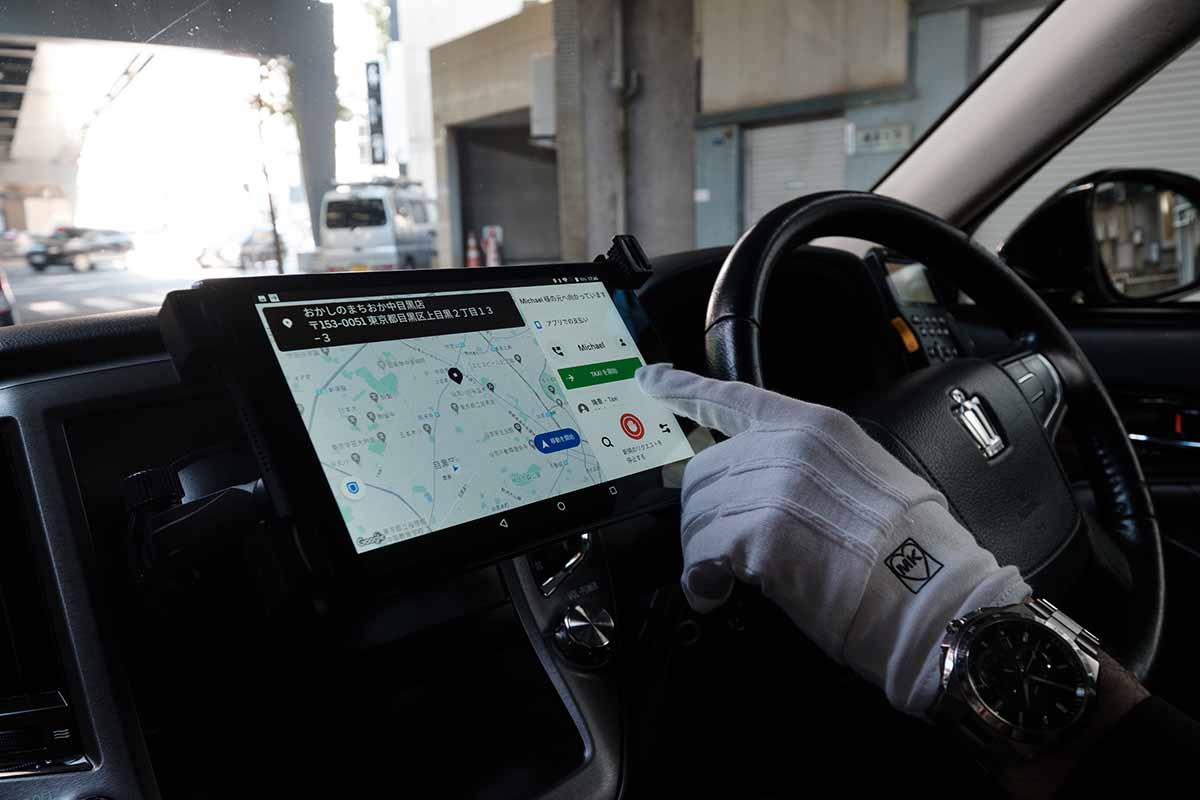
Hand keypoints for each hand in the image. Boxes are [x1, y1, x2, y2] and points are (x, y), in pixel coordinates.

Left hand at [637, 364, 1029, 714]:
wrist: (933, 595)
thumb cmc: (913, 551)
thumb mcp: (864, 475)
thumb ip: (806, 467)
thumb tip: (764, 490)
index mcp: (814, 425)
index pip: (733, 398)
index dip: (683, 389)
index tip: (650, 380)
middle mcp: (787, 445)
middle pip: (704, 471)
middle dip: (702, 515)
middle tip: (716, 552)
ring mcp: (772, 485)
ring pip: (697, 515)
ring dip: (702, 553)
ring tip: (721, 581)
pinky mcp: (758, 532)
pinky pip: (701, 553)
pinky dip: (701, 579)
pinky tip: (715, 594)